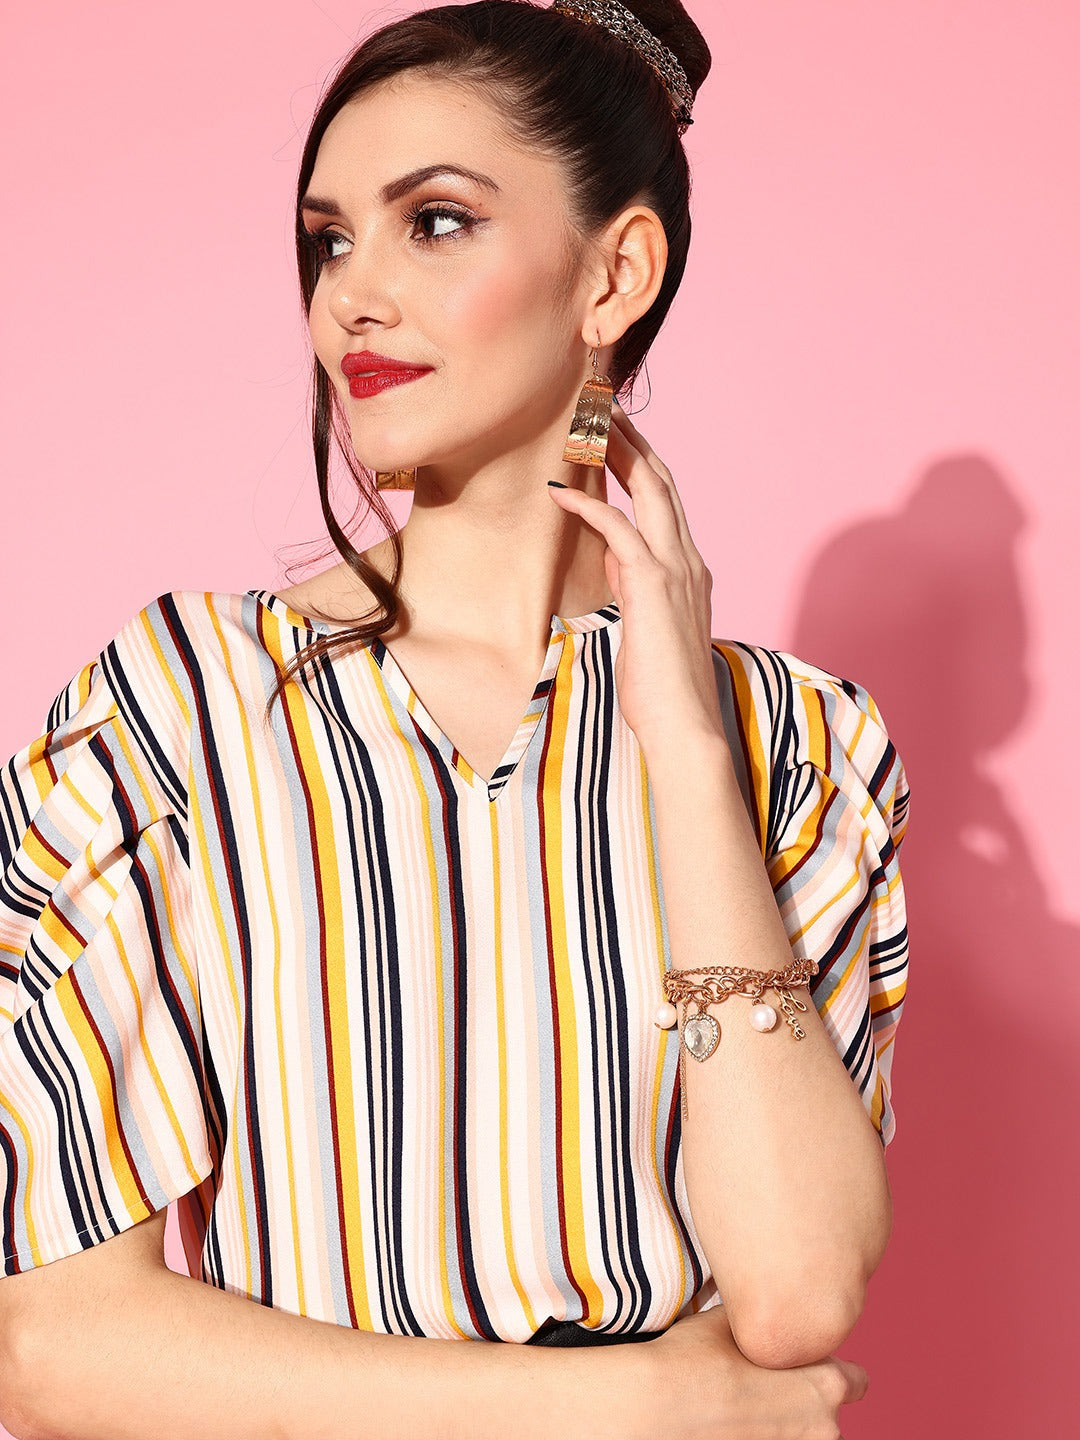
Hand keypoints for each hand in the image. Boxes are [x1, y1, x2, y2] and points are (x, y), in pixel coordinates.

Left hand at [548, 400, 724, 757]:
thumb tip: (613, 562)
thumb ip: (635, 588)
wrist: (683, 726)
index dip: (641, 462)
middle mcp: (688, 559)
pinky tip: (558, 494)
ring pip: (650, 490)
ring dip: (616, 452)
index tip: (614, 436)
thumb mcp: (647, 626)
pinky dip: (588, 508)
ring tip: (586, 425)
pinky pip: (619, 530)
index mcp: (689, 568)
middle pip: (661, 481)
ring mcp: (676, 569)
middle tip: (600, 408)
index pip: (665, 501)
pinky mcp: (654, 585)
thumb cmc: (661, 688)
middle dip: (631, 440)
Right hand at [606, 1304, 868, 1439]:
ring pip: (799, 1434)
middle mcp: (821, 1429)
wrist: (656, 1411)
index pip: (855, 1380)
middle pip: (826, 1413)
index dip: (827, 1367)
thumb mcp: (732, 1321)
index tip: (799, 1362)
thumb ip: (761, 1317)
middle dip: (801, 1398)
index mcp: (824, 1385)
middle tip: (761, 1383)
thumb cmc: (695, 1362)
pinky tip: (728, 1423)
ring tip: (741, 1405)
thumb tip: (760, 1303)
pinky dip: (758, 1433)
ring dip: (781, 1422)